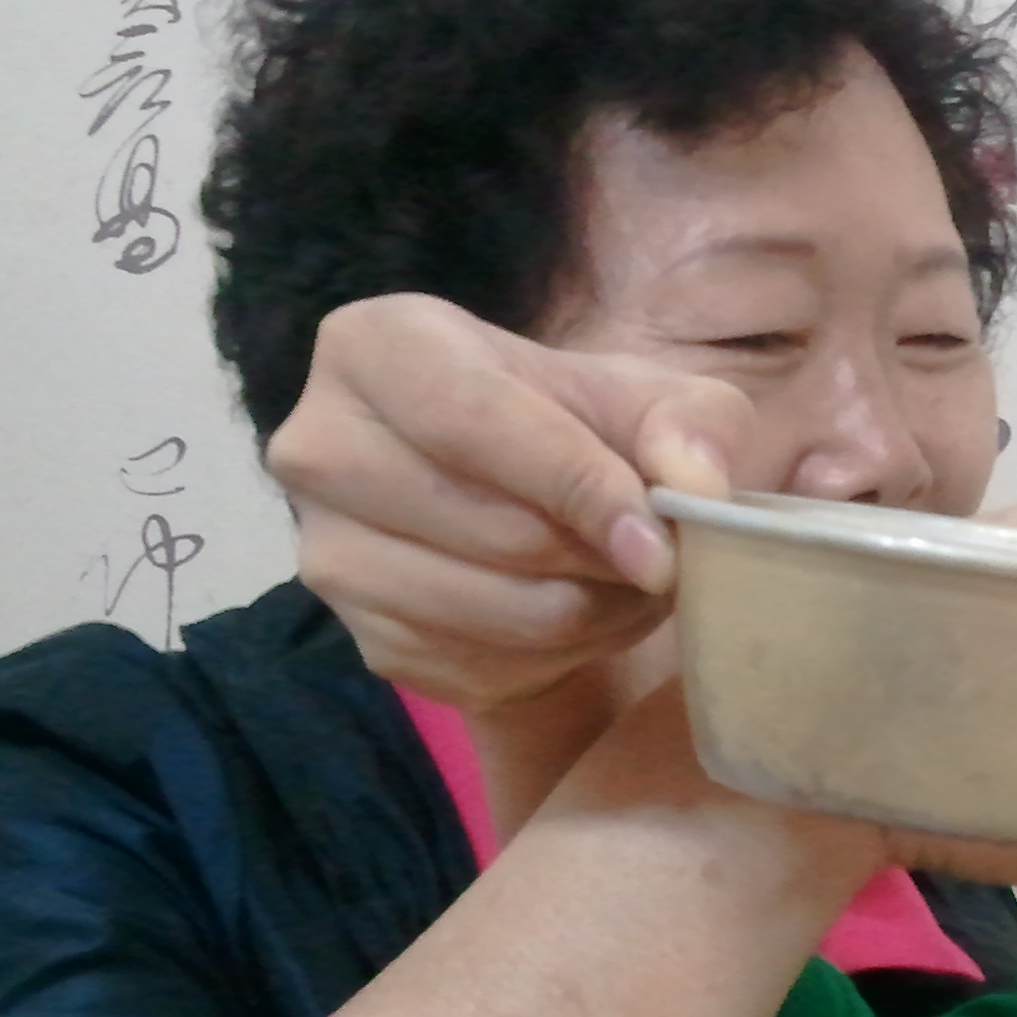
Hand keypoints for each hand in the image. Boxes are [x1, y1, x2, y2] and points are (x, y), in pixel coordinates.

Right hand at [267, 294, 753, 709]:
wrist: (522, 503)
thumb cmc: (578, 427)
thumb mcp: (648, 398)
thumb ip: (689, 423)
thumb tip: (697, 486)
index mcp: (374, 347)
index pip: (474, 420)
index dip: (576, 485)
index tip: (658, 544)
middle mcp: (319, 447)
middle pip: (484, 525)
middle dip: (597, 556)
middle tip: (662, 561)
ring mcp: (328, 554)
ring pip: (485, 609)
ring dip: (590, 612)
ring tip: (634, 585)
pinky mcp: (363, 640)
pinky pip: (479, 668)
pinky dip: (559, 657)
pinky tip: (589, 617)